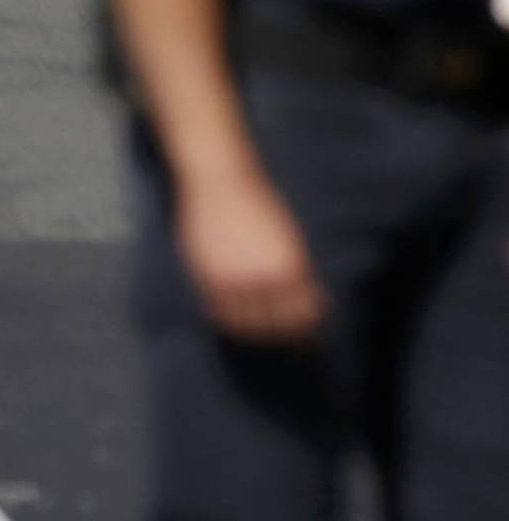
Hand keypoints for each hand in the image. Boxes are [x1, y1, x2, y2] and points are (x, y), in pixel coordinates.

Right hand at [175, 164, 326, 339]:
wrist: (221, 182)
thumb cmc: (258, 206)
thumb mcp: (288, 238)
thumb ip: (297, 272)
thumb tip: (310, 302)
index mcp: (291, 268)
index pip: (303, 316)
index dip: (305, 331)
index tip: (304, 338)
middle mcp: (266, 278)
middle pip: (276, 326)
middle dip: (280, 335)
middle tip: (279, 338)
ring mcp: (236, 280)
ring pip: (246, 325)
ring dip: (251, 330)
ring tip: (253, 329)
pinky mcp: (210, 278)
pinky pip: (220, 314)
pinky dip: (227, 319)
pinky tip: (230, 316)